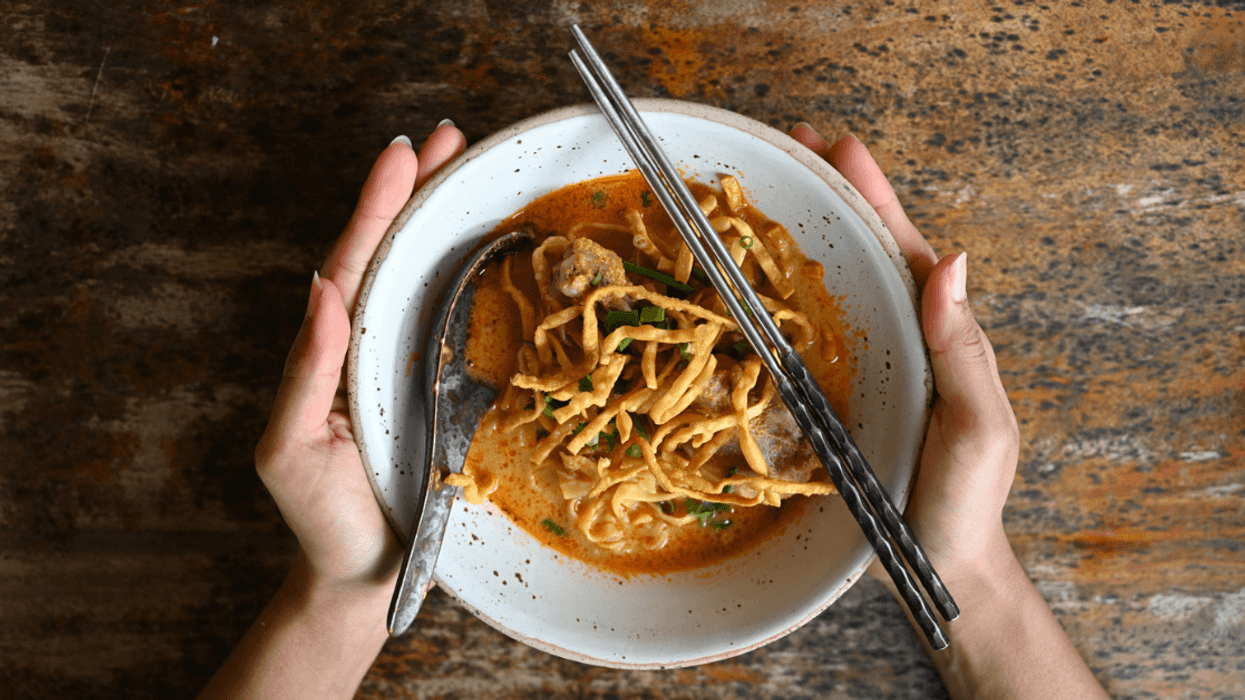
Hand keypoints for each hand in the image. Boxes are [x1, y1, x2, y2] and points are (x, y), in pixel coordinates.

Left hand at [254, 123, 466, 593]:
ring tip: (463, 166)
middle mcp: (365, 346)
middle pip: (388, 253)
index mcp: (330, 351)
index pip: (351, 264)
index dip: (376, 207)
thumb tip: (320, 288)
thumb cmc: (322, 519)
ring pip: (418, 276)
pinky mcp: (439, 389)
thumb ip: (303, 373)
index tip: (403, 154)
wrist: (361, 575)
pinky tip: (484, 243)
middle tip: (449, 138)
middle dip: (413, 190)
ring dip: (438, 217)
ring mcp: (402, 364)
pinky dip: (463, 270)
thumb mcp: (291, 449)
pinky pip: (449, 319)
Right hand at [789, 124, 1019, 591]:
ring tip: (761, 190)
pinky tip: (749, 279)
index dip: (871, 194)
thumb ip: (966, 354)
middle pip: (863, 250)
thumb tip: (952, 262)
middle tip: (787, 144)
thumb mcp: (980, 430)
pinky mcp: (834, 395)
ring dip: (800, 232)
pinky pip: (806, 332)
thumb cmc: (965, 503)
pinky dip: (780, 294)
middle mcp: (900, 337)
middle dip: (829, 193)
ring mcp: (867, 364)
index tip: (836, 145)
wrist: (936, 567)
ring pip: (832, 283)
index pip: (904, 248)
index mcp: (937, 334)